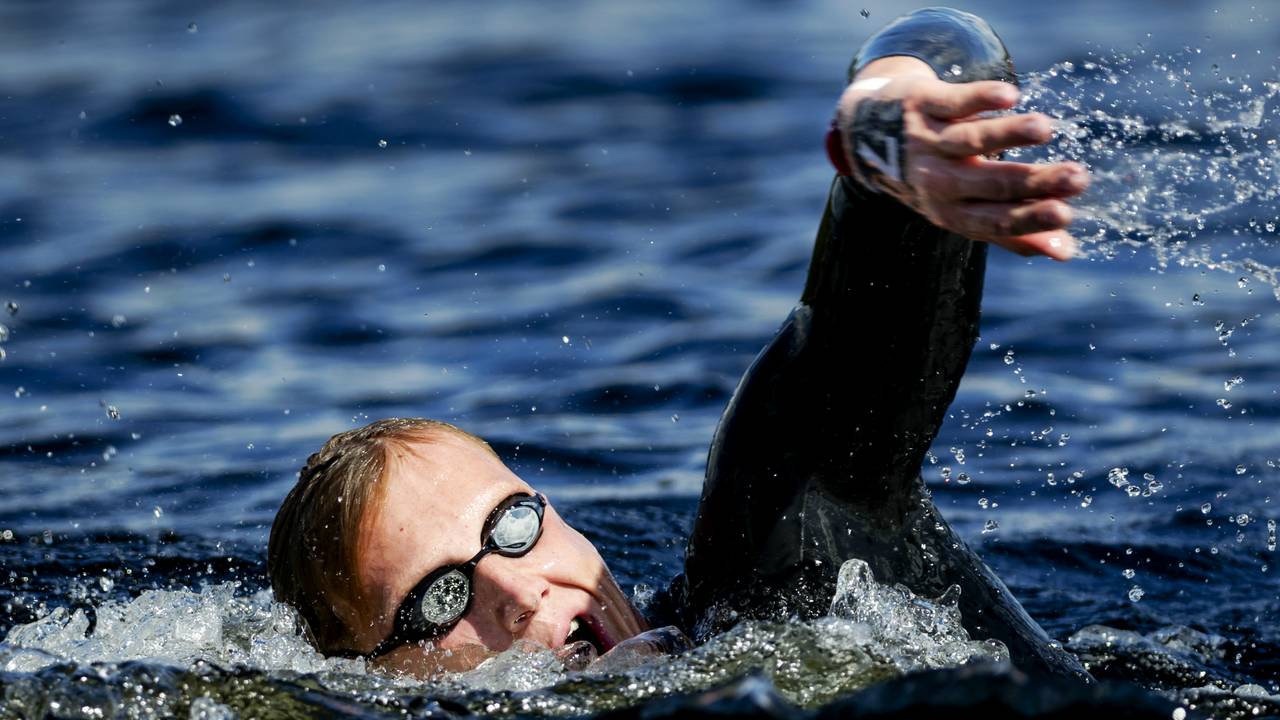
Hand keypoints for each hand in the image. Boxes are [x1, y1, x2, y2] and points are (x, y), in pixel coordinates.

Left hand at [834, 57, 1088, 259]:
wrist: (871, 132)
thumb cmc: (934, 175)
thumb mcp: (963, 208)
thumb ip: (1013, 230)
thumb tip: (1067, 252)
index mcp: (948, 212)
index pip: (993, 220)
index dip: (1028, 219)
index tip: (1067, 214)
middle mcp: (935, 179)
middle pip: (988, 182)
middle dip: (1035, 181)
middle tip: (1078, 177)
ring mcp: (926, 140)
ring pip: (969, 140)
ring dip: (1008, 135)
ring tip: (1046, 130)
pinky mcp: (922, 104)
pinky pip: (953, 102)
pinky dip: (980, 98)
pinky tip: (1010, 96)